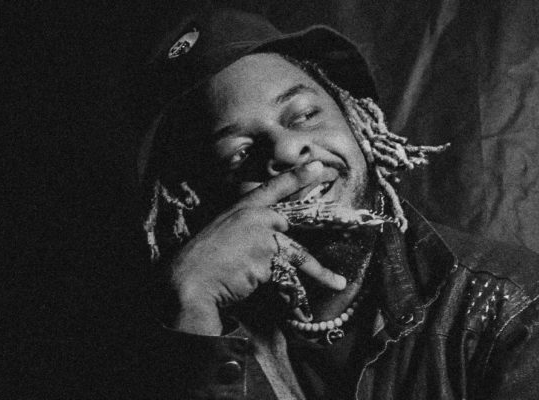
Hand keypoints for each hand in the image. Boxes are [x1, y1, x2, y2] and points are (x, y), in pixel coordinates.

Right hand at [169, 161, 346, 334]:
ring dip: (322, 272)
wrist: (191, 277)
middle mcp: (257, 217)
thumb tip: (271, 241)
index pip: (274, 187)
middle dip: (311, 236)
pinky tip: (292, 303)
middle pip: (293, 225)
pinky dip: (290, 291)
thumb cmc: (201, 259)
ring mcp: (264, 236)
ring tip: (339, 283)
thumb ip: (246, 230)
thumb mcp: (221, 232)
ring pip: (299, 255)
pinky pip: (288, 276)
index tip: (319, 166)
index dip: (298, 176)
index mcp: (242, 207)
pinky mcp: (269, 259)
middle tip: (347, 227)